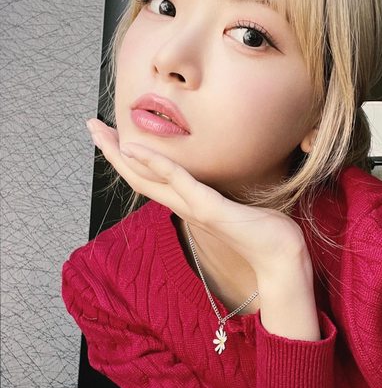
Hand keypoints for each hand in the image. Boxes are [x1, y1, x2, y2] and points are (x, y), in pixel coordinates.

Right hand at [87, 118, 319, 339]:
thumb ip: (226, 194)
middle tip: (92, 127)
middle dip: (113, 152)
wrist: (282, 260)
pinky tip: (136, 148)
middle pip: (139, 177)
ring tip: (101, 133)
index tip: (115, 138)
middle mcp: (186, 206)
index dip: (130, 159)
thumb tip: (228, 185)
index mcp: (192, 204)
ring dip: (121, 154)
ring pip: (148, 178)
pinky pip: (178, 181)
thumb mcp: (240, 206)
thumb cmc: (267, 233)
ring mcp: (195, 208)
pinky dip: (156, 164)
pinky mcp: (210, 208)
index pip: (152, 180)